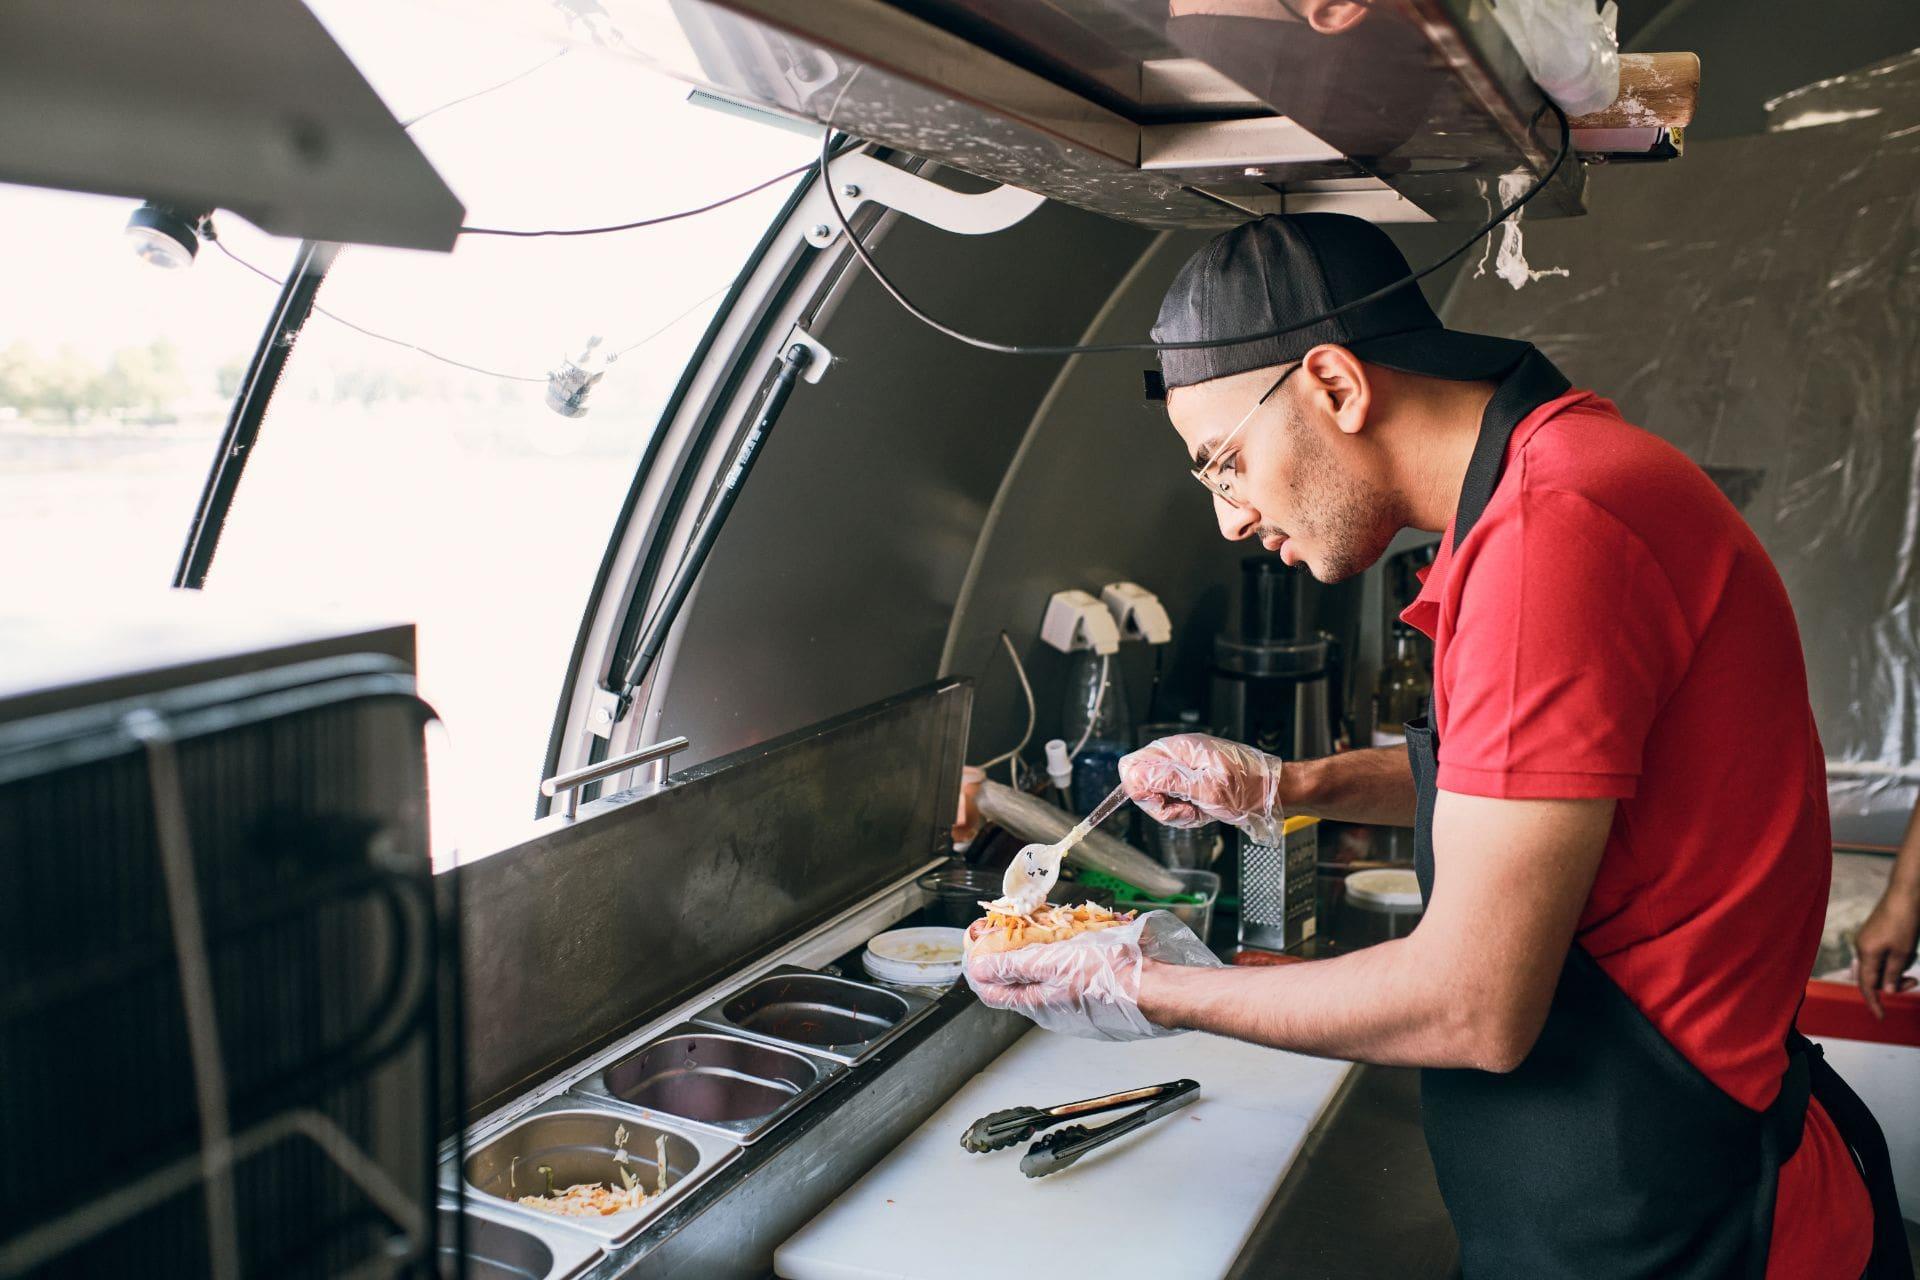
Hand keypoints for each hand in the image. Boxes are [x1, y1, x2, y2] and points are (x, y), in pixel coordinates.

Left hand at [964, 912, 1220, 1041]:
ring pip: (1044, 978)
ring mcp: (1073, 1002)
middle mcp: (1052, 1007)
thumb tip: (980, 971)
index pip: (995, 993)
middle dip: (1008, 958)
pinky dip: (1061, 958)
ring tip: (1036, 931)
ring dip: (1036, 956)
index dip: (980, 970)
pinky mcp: (1093, 994)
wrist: (1153, 988)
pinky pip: (1067, 975)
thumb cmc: (1107, 976)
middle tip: (1005, 930)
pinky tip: (1069, 943)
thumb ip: (1014, 966)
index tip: (975, 947)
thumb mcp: (1052, 963)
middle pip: (1019, 984)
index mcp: (1038, 1002)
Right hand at [1120, 733, 1283, 843]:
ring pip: (1159, 798)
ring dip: (1176, 812)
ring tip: (1200, 812)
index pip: (1133, 766)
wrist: (1273, 793)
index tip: (1162, 803)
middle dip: (1162, 806)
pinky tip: (1204, 812)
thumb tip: (1135, 776)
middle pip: (1143, 785)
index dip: (1141, 790)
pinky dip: (1186, 813)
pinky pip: (1174, 802)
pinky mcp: (1191, 783)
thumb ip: (1169, 781)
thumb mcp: (1207, 788)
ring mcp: (1184, 770)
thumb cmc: (1248, 788)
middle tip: (1187, 811)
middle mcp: (1177, 757)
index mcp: (1178, 750)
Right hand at [1852, 892, 1919, 1018]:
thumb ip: (1893, 974)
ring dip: (1897, 970)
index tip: (1881, 1017)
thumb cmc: (1904, 922)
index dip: (1874, 1003)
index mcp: (1866, 953)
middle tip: (1914, 983)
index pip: (1867, 985)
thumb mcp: (1903, 952)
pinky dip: (1894, 960)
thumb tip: (1888, 991)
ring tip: (1913, 961)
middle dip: (1893, 983)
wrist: (1904, 895)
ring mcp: (1867, 940)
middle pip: (1874, 976)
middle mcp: (1862, 947)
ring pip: (1880, 965)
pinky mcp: (1873, 934)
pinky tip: (1907, 952)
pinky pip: (1882, 955)